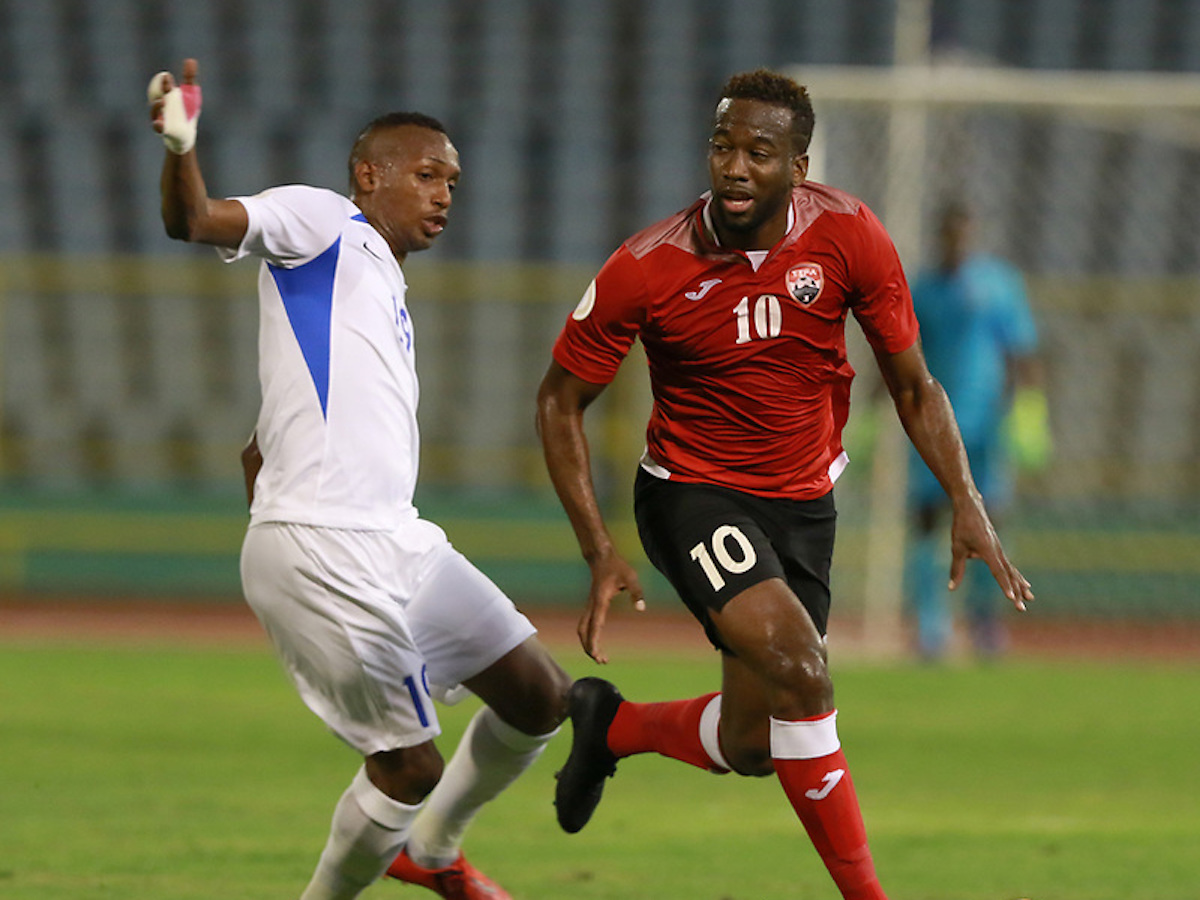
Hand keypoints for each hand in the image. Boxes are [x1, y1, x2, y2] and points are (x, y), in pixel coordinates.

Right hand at [148, 58, 201, 153]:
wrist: (185, 135)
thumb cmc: (185, 112)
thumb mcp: (190, 95)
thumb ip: (189, 78)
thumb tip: (191, 60)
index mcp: (165, 95)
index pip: (163, 86)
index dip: (164, 81)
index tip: (167, 76)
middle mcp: (159, 105)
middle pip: (156, 96)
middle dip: (159, 90)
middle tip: (164, 85)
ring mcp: (159, 117)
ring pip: (154, 112)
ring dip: (156, 106)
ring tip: (161, 102)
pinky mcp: (162, 131)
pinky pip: (157, 127)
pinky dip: (158, 125)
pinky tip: (160, 123)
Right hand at [578, 548, 645, 663]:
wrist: (601, 558)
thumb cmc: (617, 567)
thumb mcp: (631, 577)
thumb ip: (636, 592)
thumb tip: (641, 609)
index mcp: (600, 601)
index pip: (594, 626)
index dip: (593, 642)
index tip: (596, 655)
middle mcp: (592, 605)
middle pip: (584, 631)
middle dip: (589, 647)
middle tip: (601, 661)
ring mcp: (590, 605)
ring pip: (583, 628)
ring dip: (588, 642)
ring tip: (599, 656)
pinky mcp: (592, 605)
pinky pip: (586, 624)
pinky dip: (589, 635)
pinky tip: (597, 641)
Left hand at [948, 495, 1033, 610]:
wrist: (971, 507)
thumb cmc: (962, 526)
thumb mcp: (957, 547)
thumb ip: (956, 568)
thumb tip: (952, 587)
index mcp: (988, 550)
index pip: (998, 572)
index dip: (1004, 585)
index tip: (1011, 597)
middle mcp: (998, 551)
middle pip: (1009, 574)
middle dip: (1016, 592)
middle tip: (1022, 608)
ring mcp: (999, 550)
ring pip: (1012, 570)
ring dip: (1020, 585)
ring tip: (1030, 598)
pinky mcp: (998, 549)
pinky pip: (1009, 565)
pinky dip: (1016, 576)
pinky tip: (1024, 584)